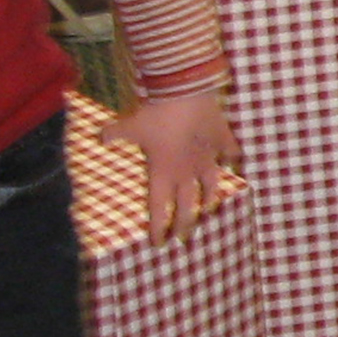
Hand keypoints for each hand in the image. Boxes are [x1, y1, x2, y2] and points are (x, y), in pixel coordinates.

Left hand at [113, 88, 240, 239]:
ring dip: (209, 198)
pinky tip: (235, 160)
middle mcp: (187, 171)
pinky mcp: (221, 139)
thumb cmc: (154, 115)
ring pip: (211, 185)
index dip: (158, 228)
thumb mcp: (128, 125)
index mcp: (163, 172)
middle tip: (183, 238)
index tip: (159, 243)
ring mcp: (207, 157)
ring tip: (208, 208)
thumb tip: (101, 138)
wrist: (184, 93)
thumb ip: (115, 134)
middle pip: (186, 206)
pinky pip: (230, 151)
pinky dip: (232, 156)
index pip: (159, 209)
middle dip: (184, 224)